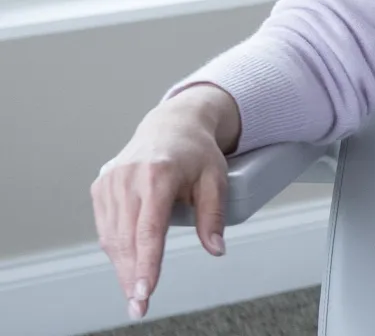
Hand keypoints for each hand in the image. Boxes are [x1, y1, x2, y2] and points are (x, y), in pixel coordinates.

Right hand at [91, 85, 238, 320]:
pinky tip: (127, 264)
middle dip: (133, 276)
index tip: (145, 293)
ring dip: (122, 268)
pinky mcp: (101, 186)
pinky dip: (115, 249)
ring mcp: (111, 181)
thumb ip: (213, 215)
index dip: (146, 264)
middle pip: (127, 239)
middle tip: (139, 307)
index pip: (149, 229)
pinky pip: (105, 228)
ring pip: (112, 238)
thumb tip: (217, 249)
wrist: (172, 124)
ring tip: (135, 292)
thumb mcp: (215, 178)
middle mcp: (129, 177)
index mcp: (159, 174)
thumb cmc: (197, 152)